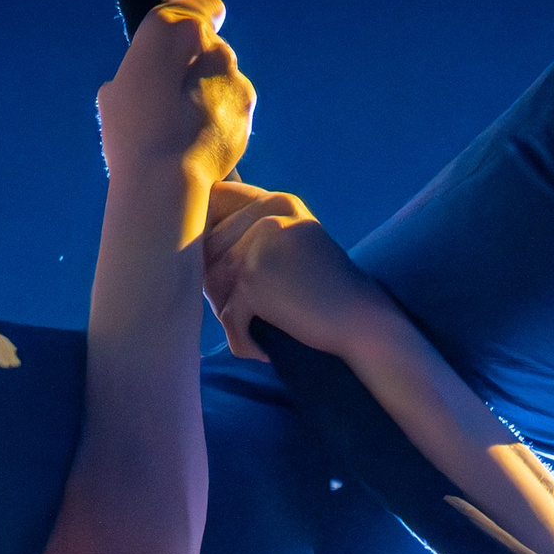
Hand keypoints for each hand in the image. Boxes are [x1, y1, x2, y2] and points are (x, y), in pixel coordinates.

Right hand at [97, 0, 254, 186]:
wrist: (167, 177)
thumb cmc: (132, 133)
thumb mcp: (115, 93)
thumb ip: (140, 76)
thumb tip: (148, 84)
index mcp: (174, 30)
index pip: (204, 8)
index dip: (200, 18)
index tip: (192, 38)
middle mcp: (213, 45)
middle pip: (211, 49)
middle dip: (197, 68)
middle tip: (173, 99)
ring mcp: (236, 78)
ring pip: (224, 78)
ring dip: (212, 94)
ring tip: (185, 127)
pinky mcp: (248, 110)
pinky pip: (234, 106)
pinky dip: (223, 117)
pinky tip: (202, 139)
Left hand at [202, 185, 388, 360]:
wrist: (364, 323)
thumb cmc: (325, 294)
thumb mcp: (293, 247)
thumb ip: (252, 235)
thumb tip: (190, 240)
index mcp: (277, 203)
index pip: (216, 206)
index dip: (215, 244)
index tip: (243, 274)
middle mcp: (267, 217)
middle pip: (208, 251)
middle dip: (219, 286)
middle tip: (251, 312)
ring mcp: (259, 246)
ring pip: (212, 283)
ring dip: (229, 313)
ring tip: (259, 326)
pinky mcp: (253, 279)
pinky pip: (227, 316)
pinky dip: (242, 341)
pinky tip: (263, 350)